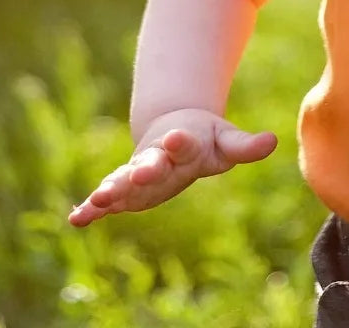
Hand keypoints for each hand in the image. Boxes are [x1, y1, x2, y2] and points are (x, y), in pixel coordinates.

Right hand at [68, 108, 276, 226]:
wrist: (172, 128)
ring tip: (100, 197)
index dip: (181, 141)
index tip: (175, 137)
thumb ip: (246, 145)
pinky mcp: (126, 188)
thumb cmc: (206, 139)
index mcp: (185, 142)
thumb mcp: (227, 141)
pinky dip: (91, 208)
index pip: (185, 142)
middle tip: (141, 170)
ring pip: (124, 180)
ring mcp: (139, 171)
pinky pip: (106, 198)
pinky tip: (76, 220)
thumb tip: (272, 141)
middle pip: (151, 162)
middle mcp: (158, 156)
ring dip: (113, 189)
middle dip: (146, 168)